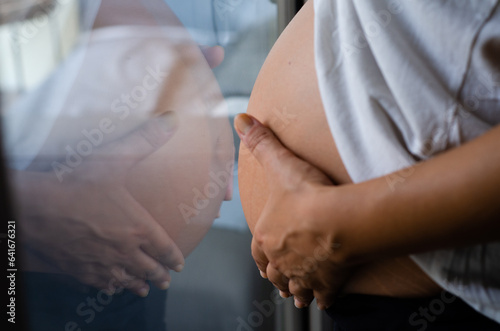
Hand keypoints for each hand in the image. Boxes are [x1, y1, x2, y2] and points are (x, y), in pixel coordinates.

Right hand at [16, 112, 183, 296]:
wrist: (36, 209)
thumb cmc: (77, 184)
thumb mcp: (115, 159)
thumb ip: (146, 140)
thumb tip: (172, 120)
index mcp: (139, 229)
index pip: (164, 249)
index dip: (174, 258)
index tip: (180, 264)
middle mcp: (124, 251)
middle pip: (148, 269)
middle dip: (160, 275)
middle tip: (167, 280)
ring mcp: (102, 264)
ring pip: (127, 280)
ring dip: (139, 284)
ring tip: (146, 288)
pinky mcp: (80, 270)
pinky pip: (101, 284)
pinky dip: (111, 287)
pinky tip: (112, 287)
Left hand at [235, 113, 353, 309]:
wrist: (337, 220)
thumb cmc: (307, 195)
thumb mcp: (281, 164)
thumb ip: (261, 142)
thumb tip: (240, 120)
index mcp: (266, 236)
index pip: (257, 251)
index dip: (259, 256)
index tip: (261, 262)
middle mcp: (281, 259)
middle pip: (274, 273)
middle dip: (275, 277)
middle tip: (276, 281)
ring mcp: (303, 273)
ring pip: (294, 288)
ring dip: (294, 291)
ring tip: (297, 295)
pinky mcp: (327, 282)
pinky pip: (323, 295)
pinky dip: (322, 298)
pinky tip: (326, 299)